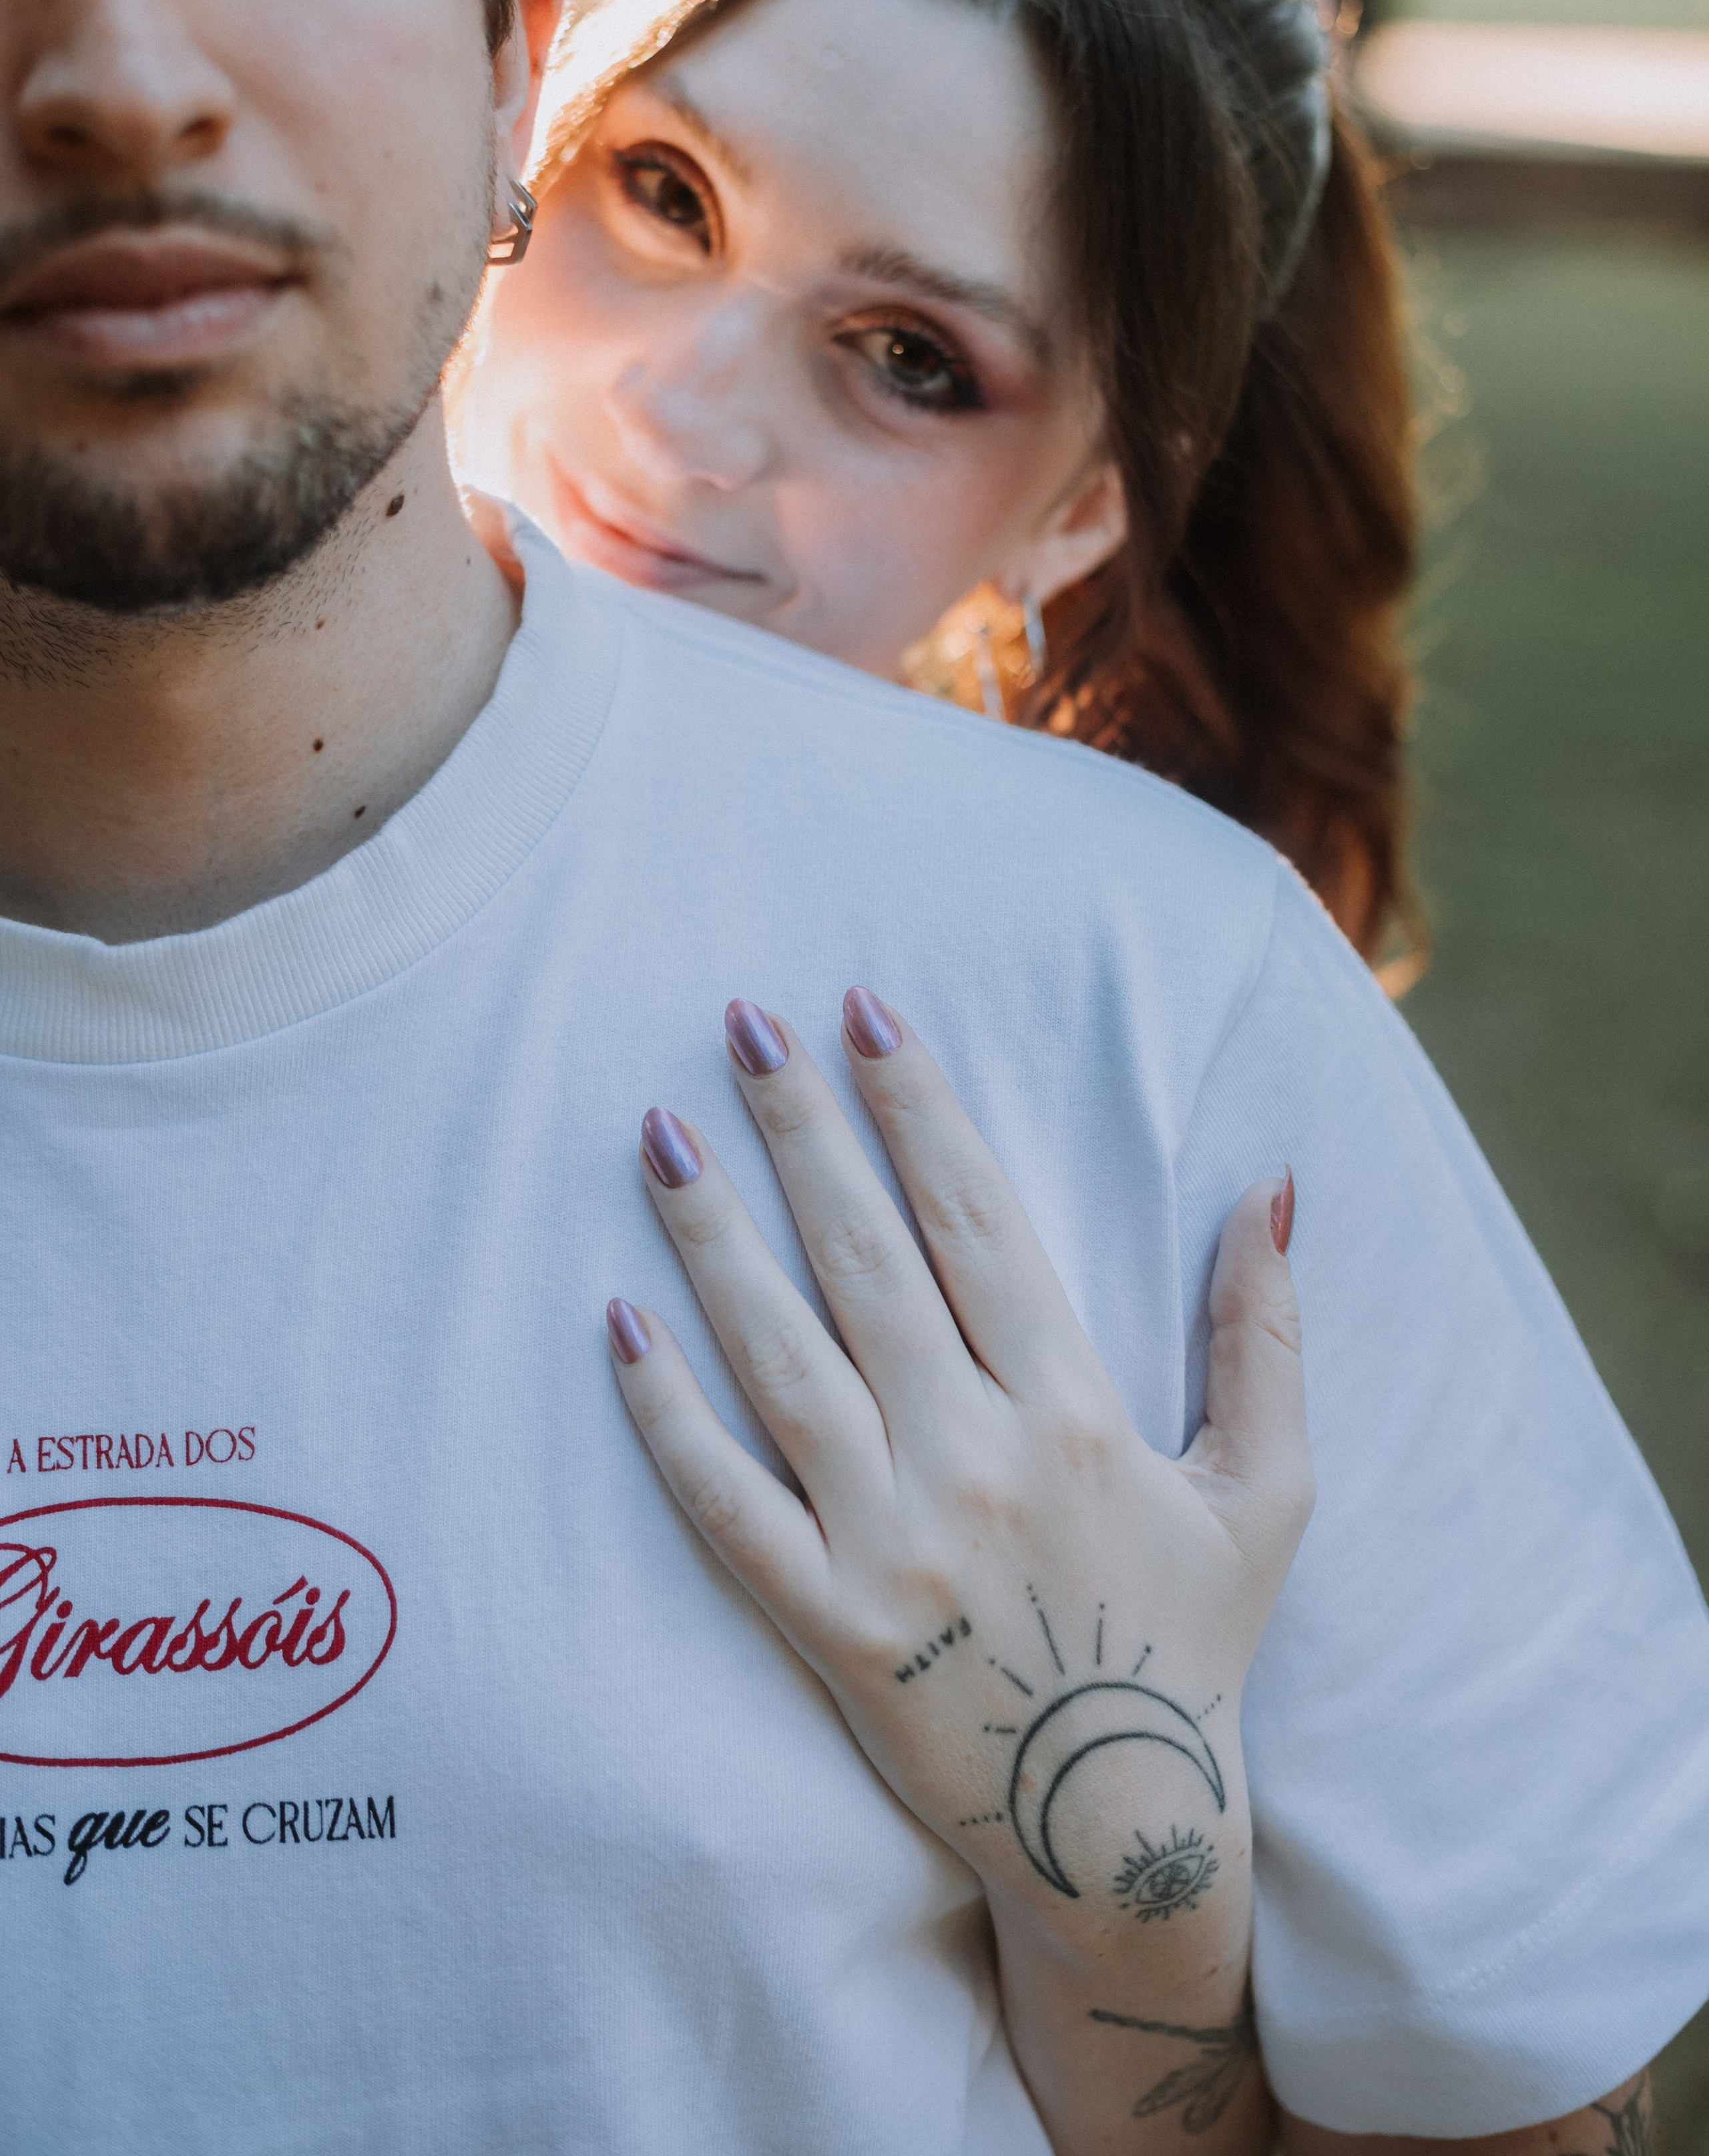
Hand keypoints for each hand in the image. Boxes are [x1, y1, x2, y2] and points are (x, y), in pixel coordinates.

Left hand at [605, 989, 1312, 1945]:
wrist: (1123, 1836)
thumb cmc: (1193, 1644)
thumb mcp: (1267, 1491)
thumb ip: (1263, 1334)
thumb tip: (1268, 1184)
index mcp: (1076, 1413)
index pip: (978, 1221)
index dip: (919, 1106)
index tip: (866, 1010)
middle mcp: (976, 1464)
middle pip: (867, 1260)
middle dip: (802, 1128)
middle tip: (742, 1022)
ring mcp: (892, 1547)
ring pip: (783, 1360)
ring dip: (716, 1239)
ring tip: (661, 1133)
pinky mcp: (826, 1627)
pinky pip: (726, 1505)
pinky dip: (669, 1417)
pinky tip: (619, 1324)